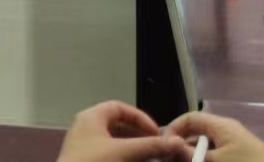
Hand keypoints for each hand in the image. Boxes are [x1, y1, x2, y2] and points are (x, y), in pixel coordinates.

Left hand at [57, 102, 193, 161]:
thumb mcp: (124, 152)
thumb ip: (150, 146)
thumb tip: (178, 142)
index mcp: (91, 118)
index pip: (119, 107)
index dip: (140, 117)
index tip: (157, 133)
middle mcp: (86, 128)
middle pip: (118, 125)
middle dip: (140, 135)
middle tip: (157, 147)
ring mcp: (86, 146)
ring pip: (115, 142)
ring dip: (135, 149)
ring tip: (152, 158)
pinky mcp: (88, 160)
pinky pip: (111, 154)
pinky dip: (126, 157)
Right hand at [166, 111, 263, 161]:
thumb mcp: (215, 161)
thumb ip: (190, 155)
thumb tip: (169, 147)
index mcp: (220, 124)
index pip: (189, 117)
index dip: (173, 128)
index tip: (163, 145)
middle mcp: (227, 129)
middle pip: (197, 130)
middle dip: (182, 144)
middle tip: (172, 157)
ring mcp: (236, 142)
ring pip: (207, 144)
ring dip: (195, 153)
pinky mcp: (242, 154)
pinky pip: (218, 152)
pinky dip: (207, 158)